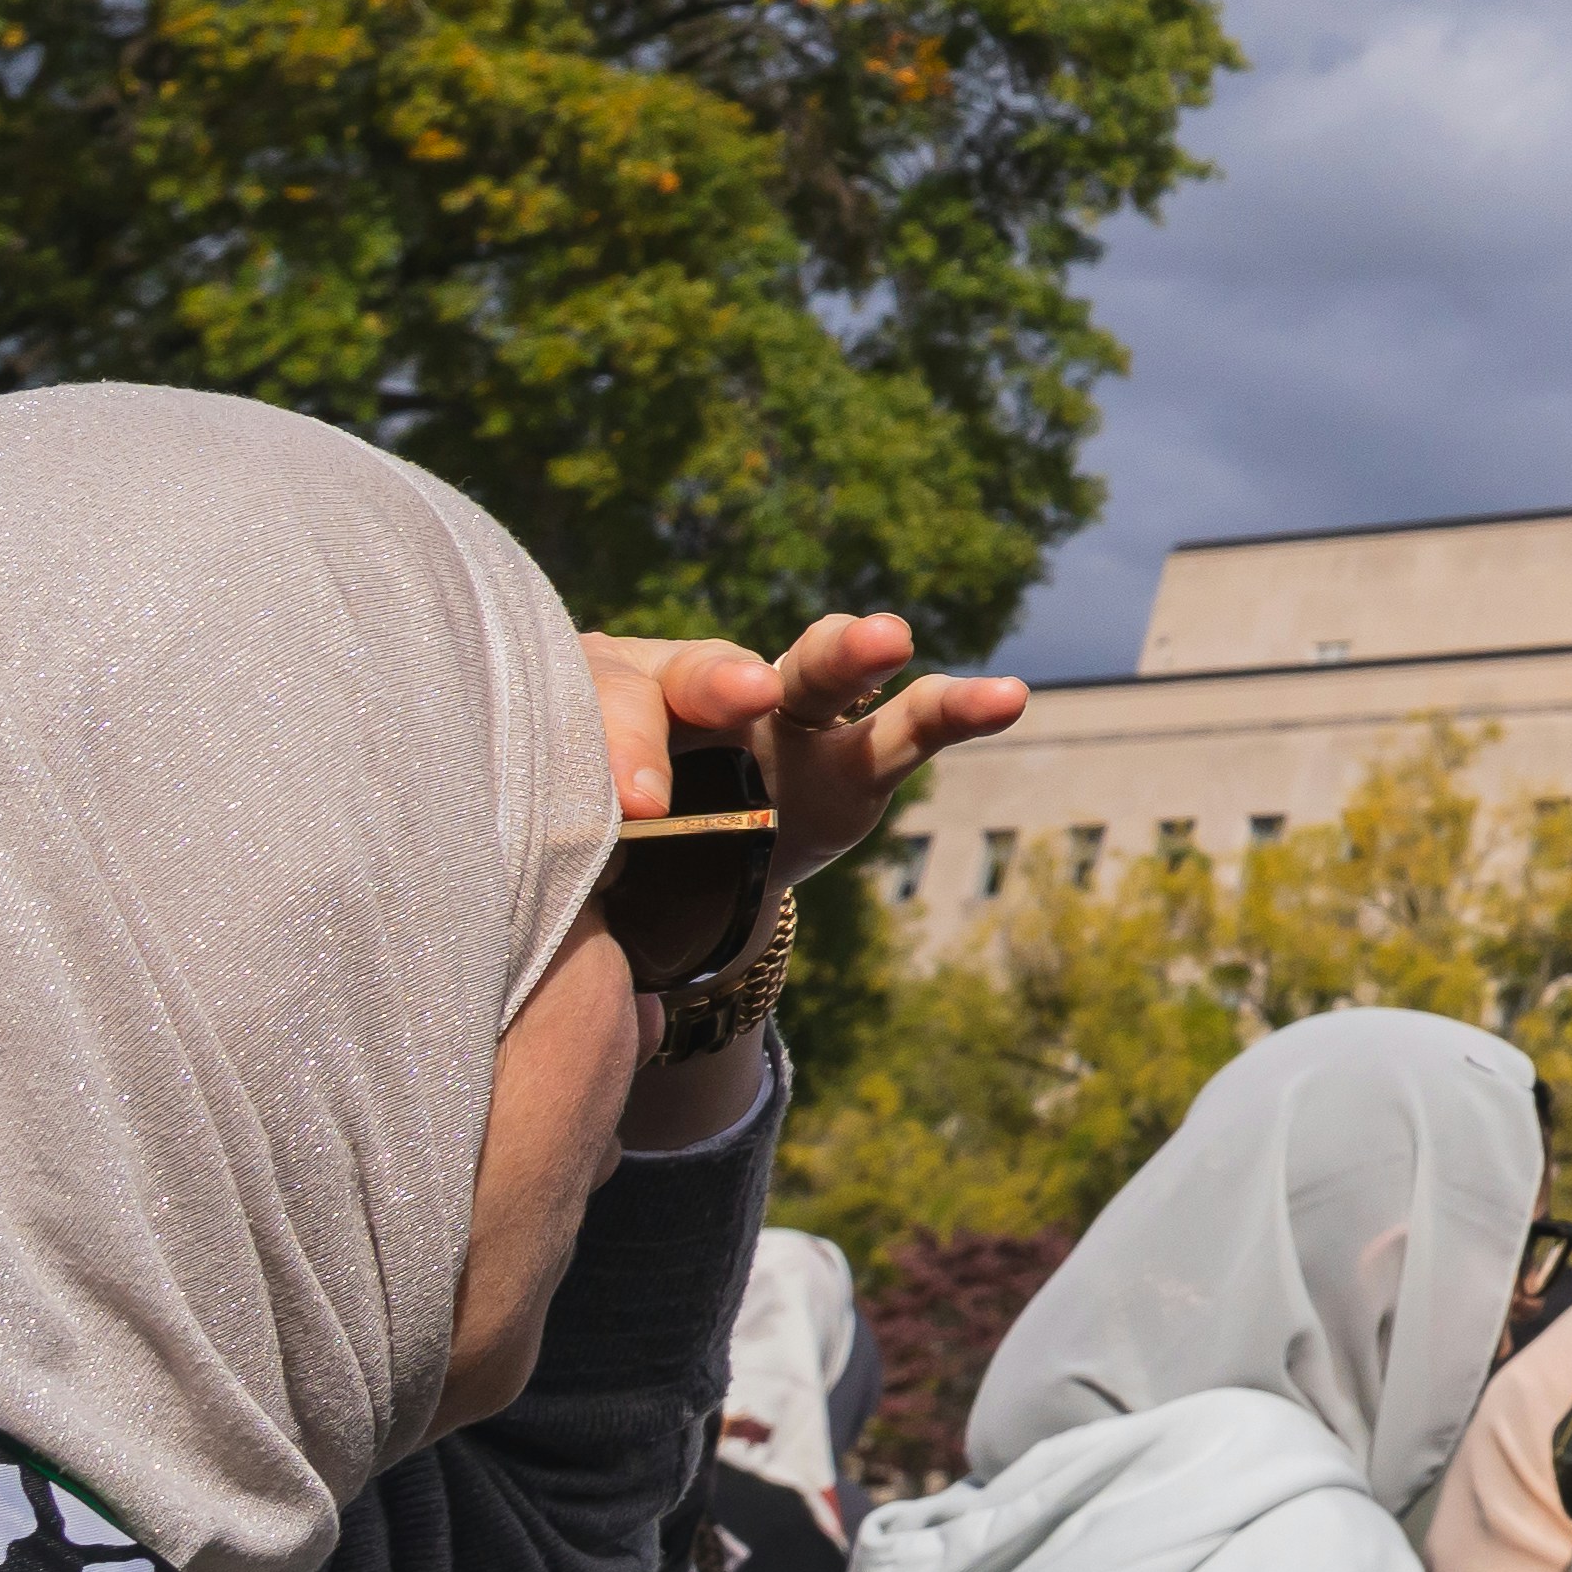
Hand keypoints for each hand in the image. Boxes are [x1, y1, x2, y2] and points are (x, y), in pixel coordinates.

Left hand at [586, 613, 1026, 887]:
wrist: (662, 900)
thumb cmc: (593, 870)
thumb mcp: (564, 873)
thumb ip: (567, 875)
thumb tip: (567, 935)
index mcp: (600, 711)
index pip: (603, 707)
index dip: (623, 746)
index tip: (638, 809)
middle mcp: (695, 696)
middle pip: (702, 665)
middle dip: (722, 677)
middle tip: (747, 693)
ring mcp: (784, 719)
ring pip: (816, 670)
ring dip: (851, 650)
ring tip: (888, 636)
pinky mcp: (855, 759)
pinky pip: (908, 726)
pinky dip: (955, 710)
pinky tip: (1007, 695)